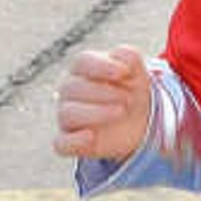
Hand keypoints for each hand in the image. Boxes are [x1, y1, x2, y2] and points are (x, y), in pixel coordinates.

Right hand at [53, 45, 153, 163]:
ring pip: (67, 113)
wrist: (139, 120)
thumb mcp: (135, 70)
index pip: (81, 62)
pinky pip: (61, 143)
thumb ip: (128, 57)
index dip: (101, 66)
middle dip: (103, 92)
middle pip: (72, 87)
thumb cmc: (130, 88)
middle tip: (128, 99)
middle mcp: (69, 91)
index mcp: (82, 69)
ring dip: (96, 113)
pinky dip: (74, 141)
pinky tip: (91, 137)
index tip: (123, 72)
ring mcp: (67, 116)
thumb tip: (122, 61)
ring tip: (121, 111)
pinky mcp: (69, 141)